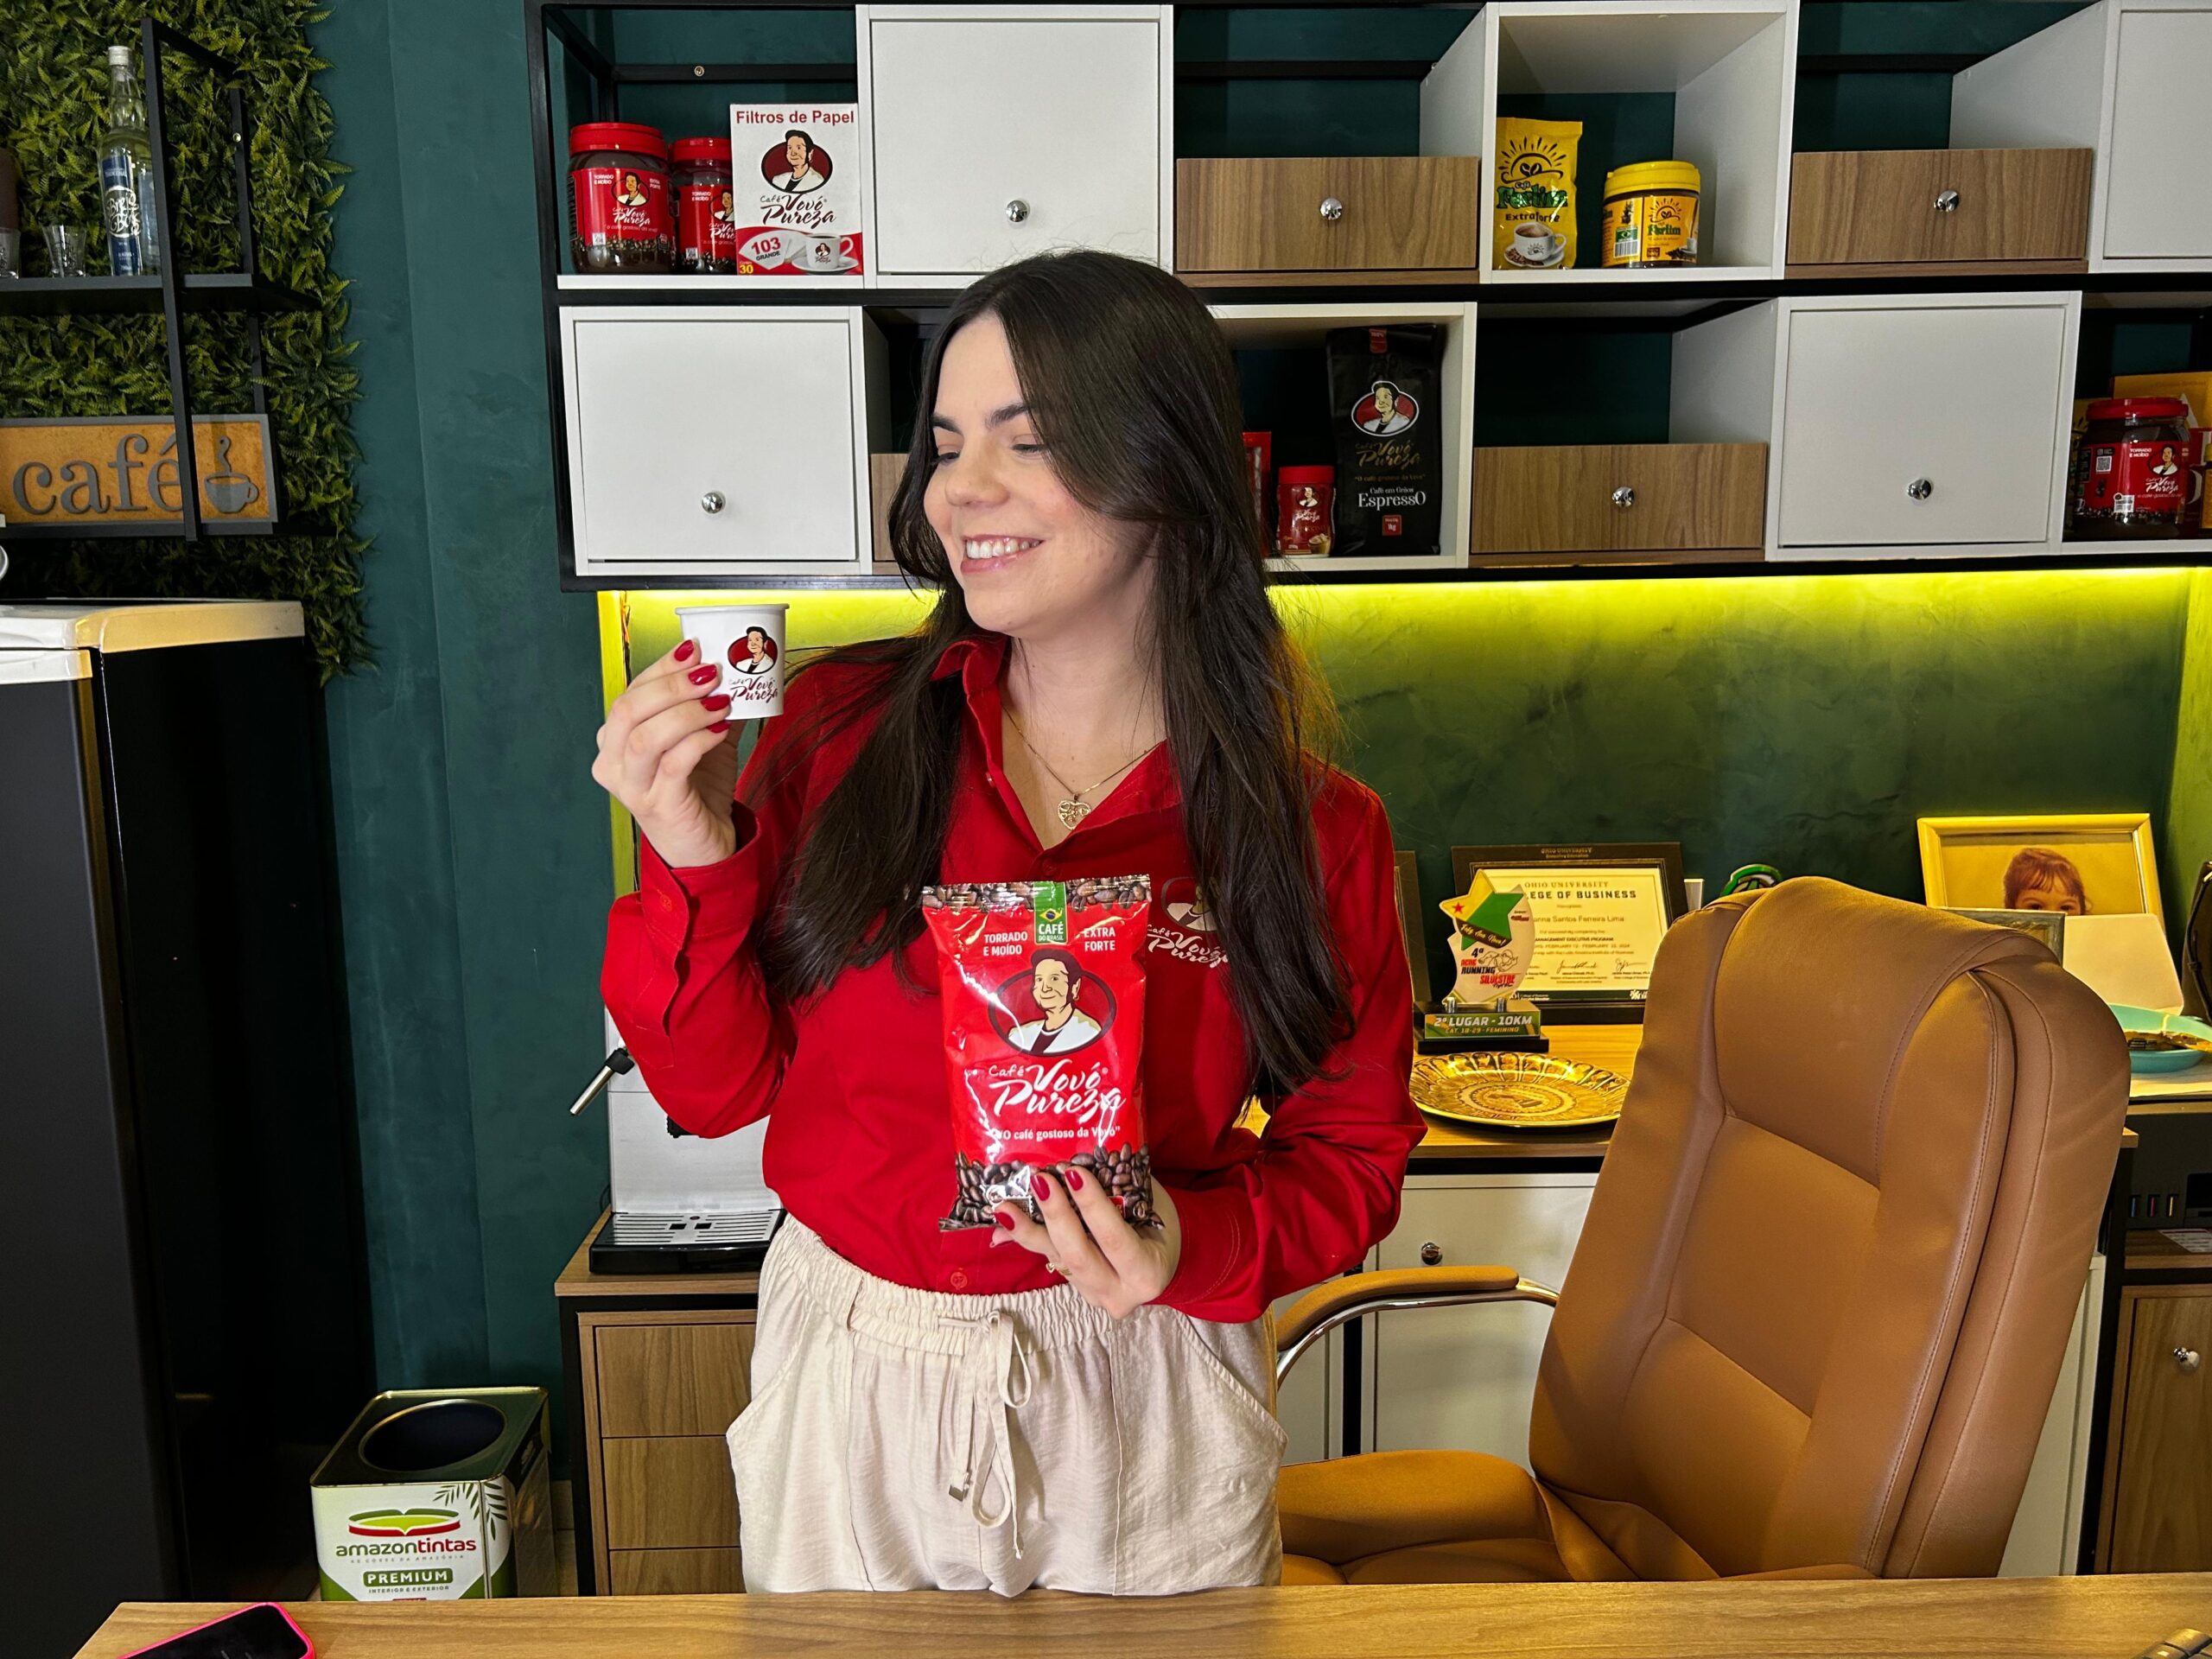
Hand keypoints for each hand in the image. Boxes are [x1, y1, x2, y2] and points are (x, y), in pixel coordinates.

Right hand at [590, 640, 741, 869]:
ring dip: (685, 712)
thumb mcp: (703, 741)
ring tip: (720, 701)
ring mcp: (632, 787)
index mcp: (615, 740)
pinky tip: (720, 729)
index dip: (662, 667)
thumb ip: (712, 707)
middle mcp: (613, 763)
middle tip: (710, 672)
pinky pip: (673, 765)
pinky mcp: (658, 806)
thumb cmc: (697, 792)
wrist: (704, 847)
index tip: (695, 648)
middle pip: (628, 710)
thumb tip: (739, 669)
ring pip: (645, 737)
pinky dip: (698, 741)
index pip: (630, 692)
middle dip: (671, 685)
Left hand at [992, 1168, 1180, 1318]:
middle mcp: (1120, 1293)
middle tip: (1038, 1181)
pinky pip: (1053, 1261)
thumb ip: (1120, 1188)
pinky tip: (1006, 1222)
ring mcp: (1097, 1296)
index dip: (1092, 1206)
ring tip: (1004, 1207)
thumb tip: (1073, 1168)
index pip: (1115, 1239)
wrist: (1165, 1262)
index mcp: (1147, 1272)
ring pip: (1058, 1262)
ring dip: (1028, 1232)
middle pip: (1079, 1256)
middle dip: (1055, 1216)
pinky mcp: (1079, 1291)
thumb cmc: (1162, 1224)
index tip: (1073, 1172)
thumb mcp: (1152, 1204)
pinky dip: (1030, 1239)